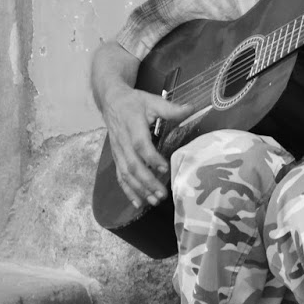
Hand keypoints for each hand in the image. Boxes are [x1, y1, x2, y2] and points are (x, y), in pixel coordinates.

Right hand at [100, 85, 192, 207]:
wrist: (111, 101)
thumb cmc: (134, 102)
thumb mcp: (152, 100)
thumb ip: (171, 108)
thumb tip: (192, 108)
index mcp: (132, 125)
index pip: (140, 144)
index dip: (151, 157)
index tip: (164, 168)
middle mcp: (122, 141)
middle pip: (132, 164)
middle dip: (147, 181)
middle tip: (162, 194)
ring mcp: (118, 151)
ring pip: (125, 174)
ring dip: (139, 189)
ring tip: (154, 201)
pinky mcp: (116, 157)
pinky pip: (120, 176)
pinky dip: (128, 191)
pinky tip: (138, 203)